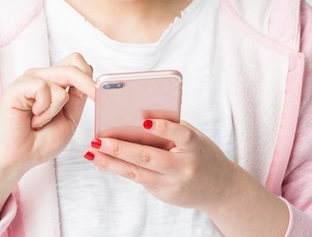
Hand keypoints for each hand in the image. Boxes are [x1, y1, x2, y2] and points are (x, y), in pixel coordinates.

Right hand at [0, 52, 95, 174]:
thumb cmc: (43, 140)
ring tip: (42, 121)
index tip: (98, 93)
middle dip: (86, 84)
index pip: (76, 61)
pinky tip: (33, 119)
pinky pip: (44, 88)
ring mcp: (27, 79)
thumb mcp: (71, 116)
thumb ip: (79, 96)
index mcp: (53, 81)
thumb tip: (90, 77)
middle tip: (86, 102)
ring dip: (58, 106)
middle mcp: (41, 76)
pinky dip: (45, 109)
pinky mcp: (16, 87)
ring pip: (63, 78)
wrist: (21, 159)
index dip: (89, 74)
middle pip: (73, 63)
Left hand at [86, 120, 289, 236]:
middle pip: (149, 157)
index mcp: (195, 146)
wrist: (219, 188)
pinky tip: (102, 161)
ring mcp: (172, 184)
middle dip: (121, 148)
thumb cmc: (202, 154)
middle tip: (99, 139)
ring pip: (137, 173)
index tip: (144, 120)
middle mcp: (183, 167)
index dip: (164, 128)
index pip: (180, 135)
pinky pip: (139, 179)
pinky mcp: (163, 194)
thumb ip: (172, 129)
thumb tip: (137, 118)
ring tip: (92, 151)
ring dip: (111, 162)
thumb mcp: (195, 138)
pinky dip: (119, 169)